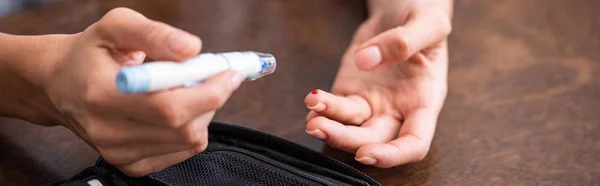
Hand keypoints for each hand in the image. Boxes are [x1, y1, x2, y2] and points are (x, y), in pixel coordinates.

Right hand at [42, 8, 242, 175]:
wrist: (59, 85)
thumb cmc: (91, 53)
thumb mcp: (118, 26)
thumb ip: (155, 34)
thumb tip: (192, 48)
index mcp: (103, 94)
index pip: (169, 107)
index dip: (209, 92)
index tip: (229, 73)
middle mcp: (108, 131)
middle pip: (184, 128)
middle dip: (211, 99)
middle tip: (211, 76)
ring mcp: (119, 152)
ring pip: (189, 141)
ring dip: (202, 113)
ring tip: (183, 90)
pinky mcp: (130, 165)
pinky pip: (182, 152)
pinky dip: (190, 129)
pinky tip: (174, 110)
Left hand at [304, 0, 450, 167]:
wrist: (402, 10)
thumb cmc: (423, 18)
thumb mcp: (428, 23)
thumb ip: (404, 41)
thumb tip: (368, 60)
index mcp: (425, 100)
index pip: (414, 142)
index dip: (392, 155)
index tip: (366, 153)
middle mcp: (398, 109)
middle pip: (374, 139)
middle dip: (347, 140)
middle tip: (321, 127)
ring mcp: (373, 103)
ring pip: (351, 128)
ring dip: (329, 127)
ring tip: (311, 115)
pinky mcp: (352, 91)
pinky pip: (336, 109)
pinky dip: (322, 111)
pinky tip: (312, 104)